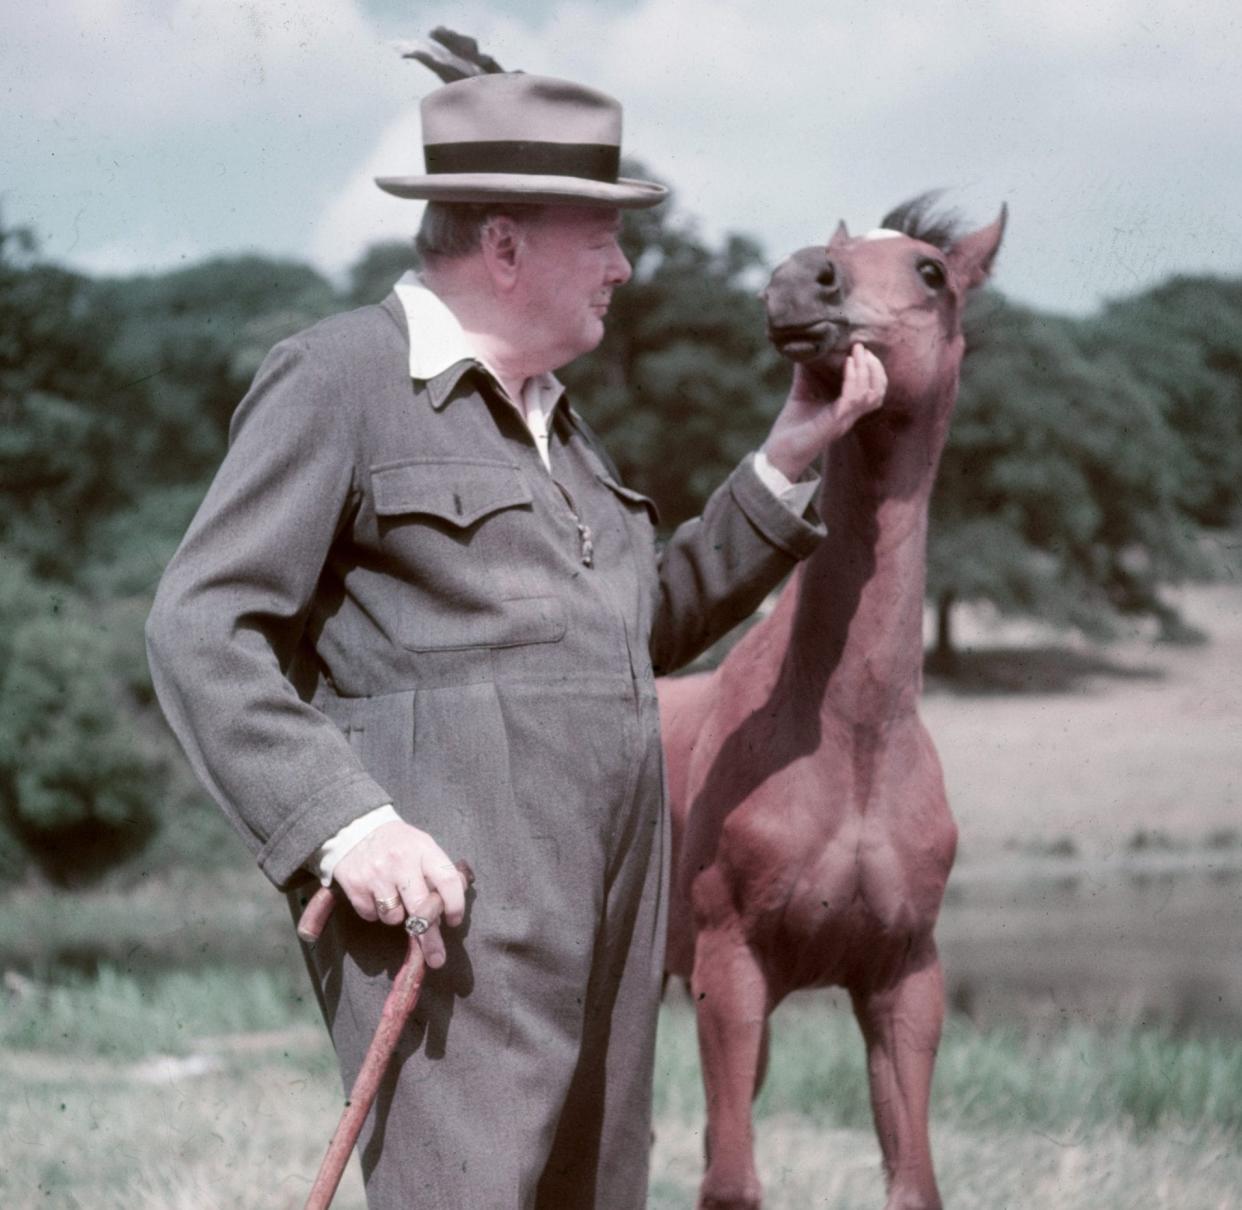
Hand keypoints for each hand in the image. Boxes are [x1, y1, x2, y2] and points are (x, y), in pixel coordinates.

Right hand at [331, 820, 467, 968]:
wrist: (355, 828)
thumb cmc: (397, 842)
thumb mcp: (422, 846)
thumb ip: (436, 872)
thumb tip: (448, 909)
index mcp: (424, 850)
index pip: (447, 881)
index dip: (455, 905)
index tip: (455, 921)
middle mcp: (400, 863)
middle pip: (420, 909)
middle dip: (430, 938)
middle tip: (437, 958)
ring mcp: (376, 875)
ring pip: (394, 917)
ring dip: (397, 916)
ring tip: (393, 896)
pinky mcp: (355, 887)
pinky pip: (371, 915)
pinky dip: (375, 911)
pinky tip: (374, 893)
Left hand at [762, 344, 886, 479]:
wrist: (778, 454)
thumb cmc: (790, 428)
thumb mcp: (801, 393)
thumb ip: (806, 374)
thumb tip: (805, 349)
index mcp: (846, 411)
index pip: (872, 391)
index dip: (873, 370)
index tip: (863, 350)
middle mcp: (849, 416)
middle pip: (877, 391)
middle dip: (874, 367)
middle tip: (862, 348)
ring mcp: (844, 420)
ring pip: (870, 394)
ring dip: (866, 370)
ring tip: (857, 352)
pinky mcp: (834, 422)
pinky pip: (852, 399)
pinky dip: (852, 380)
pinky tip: (847, 364)